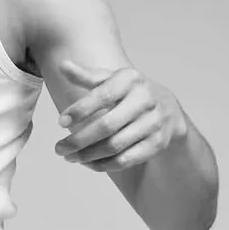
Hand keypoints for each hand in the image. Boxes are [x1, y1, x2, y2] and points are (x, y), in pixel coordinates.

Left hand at [54, 60, 186, 172]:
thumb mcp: (112, 79)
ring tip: (69, 157)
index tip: (60, 122)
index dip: (80, 110)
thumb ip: (87, 75)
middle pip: (107, 126)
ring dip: (88, 155)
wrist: (169, 109)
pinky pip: (127, 160)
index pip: (103, 95)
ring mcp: (153, 123)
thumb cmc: (131, 92)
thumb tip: (62, 65)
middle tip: (59, 148)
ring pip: (115, 146)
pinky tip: (88, 163)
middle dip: (79, 139)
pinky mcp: (157, 144)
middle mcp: (145, 100)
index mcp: (131, 79)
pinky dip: (104, 165)